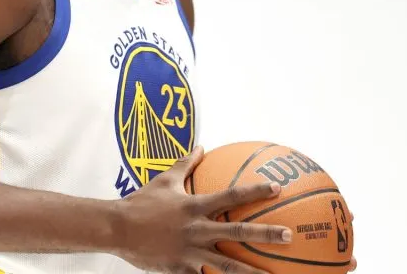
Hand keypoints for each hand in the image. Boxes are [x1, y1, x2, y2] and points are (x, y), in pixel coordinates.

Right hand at [111, 146, 290, 273]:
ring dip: (251, 272)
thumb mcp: (165, 179)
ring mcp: (190, 252)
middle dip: (266, 233)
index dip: (255, 191)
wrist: (117, 229)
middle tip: (289, 236)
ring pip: (227, 265)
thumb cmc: (141, 202)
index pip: (231, 195)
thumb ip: (186, 163)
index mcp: (195, 206)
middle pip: (238, 231)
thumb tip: (201, 146)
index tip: (277, 189)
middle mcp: (197, 229)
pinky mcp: (181, 269)